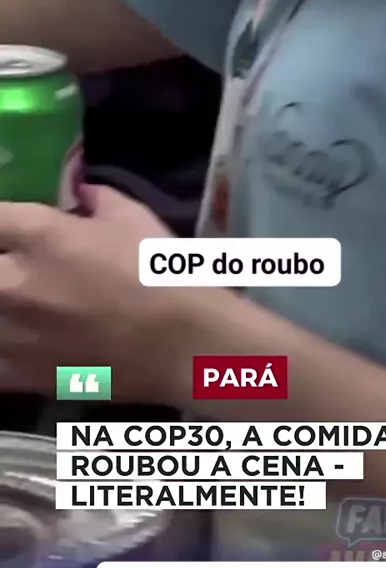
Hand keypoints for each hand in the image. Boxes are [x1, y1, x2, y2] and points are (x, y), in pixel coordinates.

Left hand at [0, 186, 187, 400]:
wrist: (186, 345)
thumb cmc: (163, 275)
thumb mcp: (134, 218)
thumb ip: (96, 199)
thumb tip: (80, 192)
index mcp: (42, 236)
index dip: (1, 223)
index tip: (12, 231)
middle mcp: (16, 282)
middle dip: (1, 264)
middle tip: (16, 269)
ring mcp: (15, 333)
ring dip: (2, 304)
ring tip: (19, 305)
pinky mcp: (23, 375)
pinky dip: (1, 349)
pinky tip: (18, 341)